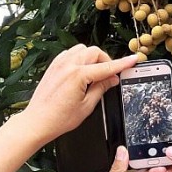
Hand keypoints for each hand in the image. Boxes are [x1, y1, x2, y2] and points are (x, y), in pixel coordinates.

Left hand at [23, 45, 137, 145]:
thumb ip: (101, 88)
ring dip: (92, 58)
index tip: (133, 59)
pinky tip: (81, 72)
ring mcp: (59, 63)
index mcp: (78, 75)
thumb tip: (112, 79)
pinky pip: (71, 53)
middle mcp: (68, 65)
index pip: (106, 66)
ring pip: (83, 49)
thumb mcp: (87, 106)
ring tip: (94, 75)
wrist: (38, 121)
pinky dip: (79, 59)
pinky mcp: (54, 65)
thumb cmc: (59, 118)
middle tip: (109, 76)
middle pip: (95, 52)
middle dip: (105, 61)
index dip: (122, 63)